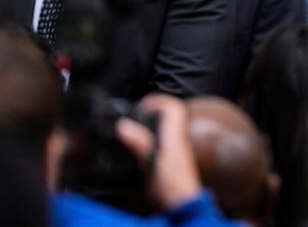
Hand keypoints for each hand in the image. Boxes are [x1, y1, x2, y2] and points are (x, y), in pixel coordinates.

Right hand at [116, 94, 201, 210]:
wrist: (182, 207)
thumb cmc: (172, 188)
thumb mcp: (152, 163)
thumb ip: (140, 143)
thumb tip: (124, 125)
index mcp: (175, 138)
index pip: (174, 108)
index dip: (159, 100)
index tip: (142, 104)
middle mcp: (177, 143)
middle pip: (169, 117)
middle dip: (151, 112)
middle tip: (134, 115)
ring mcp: (174, 153)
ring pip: (164, 131)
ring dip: (149, 126)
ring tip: (131, 130)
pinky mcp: (169, 165)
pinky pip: (160, 145)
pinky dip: (148, 143)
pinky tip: (136, 151)